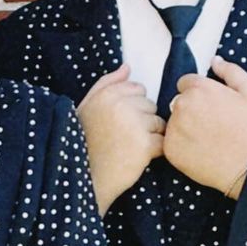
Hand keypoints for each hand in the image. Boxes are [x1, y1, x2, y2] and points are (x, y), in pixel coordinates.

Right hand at [77, 64, 164, 215]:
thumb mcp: (87, 108)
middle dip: (142, 121)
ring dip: (149, 136)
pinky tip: (136, 158)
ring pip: (159, 123)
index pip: (137, 88)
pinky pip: (162, 141)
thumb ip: (107, 84)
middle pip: (150, 105)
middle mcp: (120, 105)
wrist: (86, 179)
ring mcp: (133, 124)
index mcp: (106, 94)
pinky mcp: (144, 145)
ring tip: (129, 148)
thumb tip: (127, 67)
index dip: (132, 107)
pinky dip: (154, 152)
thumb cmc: (84, 144)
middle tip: (123, 138)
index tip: (118, 122)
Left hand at [164, 58, 246, 198]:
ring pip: (174, 121)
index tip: (212, 106)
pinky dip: (181, 145)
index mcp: (198, 89)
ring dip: (185, 126)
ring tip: (207, 138)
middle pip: (178, 102)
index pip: (186, 83)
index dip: (200, 94)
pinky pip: (171, 141)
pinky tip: (200, 150)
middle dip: (191, 109)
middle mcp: (180, 105)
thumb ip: (231, 71)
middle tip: (211, 124)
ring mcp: (173, 128)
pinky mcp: (170, 149)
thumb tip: (214, 60)